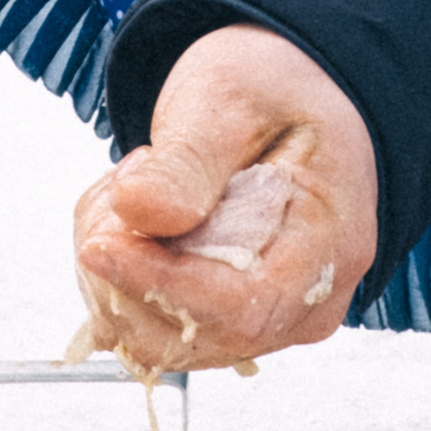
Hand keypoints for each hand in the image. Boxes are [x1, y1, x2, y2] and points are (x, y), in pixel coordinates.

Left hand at [72, 26, 377, 370]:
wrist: (277, 97)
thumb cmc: (268, 93)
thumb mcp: (227, 100)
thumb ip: (186, 158)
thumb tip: (139, 208)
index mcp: (330, 239)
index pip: (244, 305)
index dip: (161, 286)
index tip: (99, 246)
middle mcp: (310, 297)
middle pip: (197, 332)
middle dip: (128, 270)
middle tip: (123, 183)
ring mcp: (270, 318)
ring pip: (160, 337)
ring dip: (117, 272)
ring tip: (136, 189)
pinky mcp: (224, 322)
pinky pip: (151, 329)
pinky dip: (119, 283)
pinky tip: (137, 225)